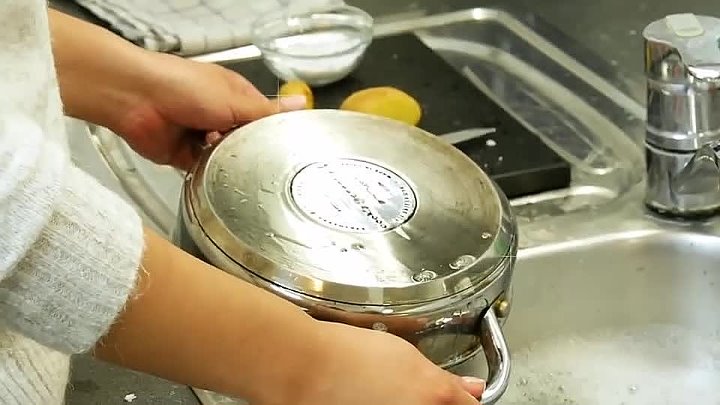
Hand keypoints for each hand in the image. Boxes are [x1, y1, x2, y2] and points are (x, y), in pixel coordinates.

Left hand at [49, 10, 304, 170]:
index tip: (290, 148)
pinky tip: (218, 177)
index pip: (262, 116)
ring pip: (224, 157)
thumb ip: (266, 110)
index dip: (274, 131)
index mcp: (233, 95)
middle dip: (250, 150)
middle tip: (266, 166)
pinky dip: (208, 173)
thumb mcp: (234, 99)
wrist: (135, 98)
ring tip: (239, 170)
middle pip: (244, 140)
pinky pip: (203, 169)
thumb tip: (300, 104)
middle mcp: (217, 114)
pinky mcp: (182, 155)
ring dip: (228, 162)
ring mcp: (199, 134)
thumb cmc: (183, 86)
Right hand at [282, 321, 484, 404]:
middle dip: (435, 404)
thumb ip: (446, 380)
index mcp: (436, 398)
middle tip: (407, 391)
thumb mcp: (405, 356)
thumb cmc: (347, 356)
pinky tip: (368, 400)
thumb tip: (472, 390)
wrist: (302, 368)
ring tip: (381, 394)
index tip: (458, 396)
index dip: (464, 399)